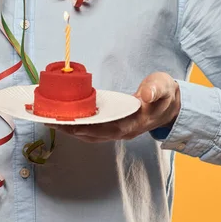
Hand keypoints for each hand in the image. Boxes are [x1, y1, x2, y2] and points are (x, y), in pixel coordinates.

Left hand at [47, 72, 180, 142]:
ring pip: (91, 135)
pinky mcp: (113, 127)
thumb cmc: (165, 93)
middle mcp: (124, 131)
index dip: (90, 127)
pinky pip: (92, 130)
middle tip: (50, 121)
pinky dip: (77, 127)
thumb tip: (146, 95)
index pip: (109, 128)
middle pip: (94, 134)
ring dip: (71, 129)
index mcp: (135, 122)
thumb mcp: (164, 86)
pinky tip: (65, 120)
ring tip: (51, 121)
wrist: (171, 104)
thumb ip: (156, 90)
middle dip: (71, 129)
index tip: (70, 123)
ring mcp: (118, 131)